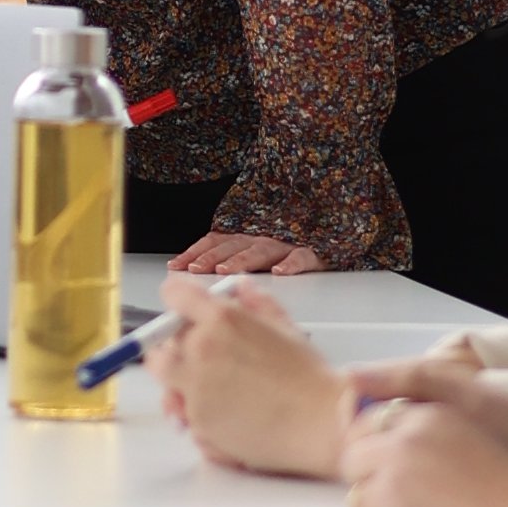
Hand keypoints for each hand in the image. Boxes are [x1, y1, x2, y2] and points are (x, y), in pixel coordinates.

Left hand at [141, 273, 351, 475]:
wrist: (324, 424)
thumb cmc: (310, 379)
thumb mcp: (286, 329)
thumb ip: (257, 304)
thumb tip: (241, 287)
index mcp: (221, 320)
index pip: (174, 295)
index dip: (179, 302)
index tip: (183, 311)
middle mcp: (201, 351)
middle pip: (157, 345)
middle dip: (172, 350)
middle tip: (197, 360)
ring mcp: (195, 389)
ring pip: (167, 383)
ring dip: (180, 385)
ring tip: (216, 393)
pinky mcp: (199, 423)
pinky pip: (186, 414)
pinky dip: (201, 416)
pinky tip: (231, 416)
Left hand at [172, 228, 324, 276]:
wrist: (330, 235)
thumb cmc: (286, 252)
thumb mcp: (253, 252)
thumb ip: (227, 258)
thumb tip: (193, 271)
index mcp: (245, 238)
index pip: (214, 242)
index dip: (195, 253)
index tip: (177, 266)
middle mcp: (261, 239)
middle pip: (232, 246)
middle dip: (212, 257)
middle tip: (197, 269)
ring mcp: (285, 245)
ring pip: (261, 250)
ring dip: (242, 259)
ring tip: (226, 269)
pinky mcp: (311, 253)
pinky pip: (302, 257)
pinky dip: (292, 262)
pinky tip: (281, 270)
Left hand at [337, 397, 507, 506]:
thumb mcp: (474, 432)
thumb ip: (422, 424)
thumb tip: (361, 392)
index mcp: (425, 418)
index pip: (366, 424)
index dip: (374, 450)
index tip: (391, 469)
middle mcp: (401, 447)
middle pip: (352, 463)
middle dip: (373, 484)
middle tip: (413, 505)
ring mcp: (392, 491)